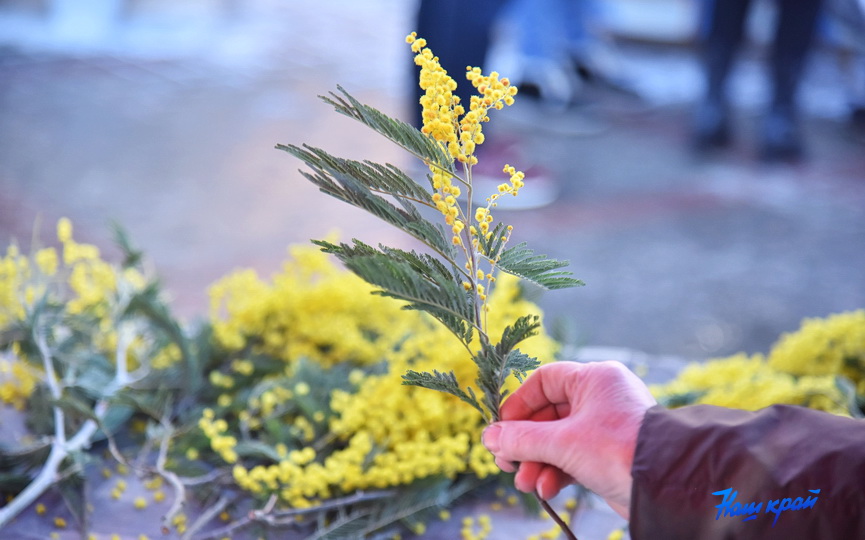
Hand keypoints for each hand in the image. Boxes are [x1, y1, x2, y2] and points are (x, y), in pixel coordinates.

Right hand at [482, 360, 655, 518]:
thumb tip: (489, 437)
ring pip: (558, 440)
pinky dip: (556, 472)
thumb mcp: (562, 442)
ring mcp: (605, 427)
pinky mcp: (609, 454)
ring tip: (524, 483)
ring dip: (537, 462)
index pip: (544, 382)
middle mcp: (601, 398)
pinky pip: (573, 458)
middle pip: (547, 415)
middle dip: (525, 444)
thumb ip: (522, 439)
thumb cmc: (617, 450)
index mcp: (594, 379)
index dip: (519, 405)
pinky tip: (545, 489)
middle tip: (505, 463)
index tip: (502, 429)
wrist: (665, 485)